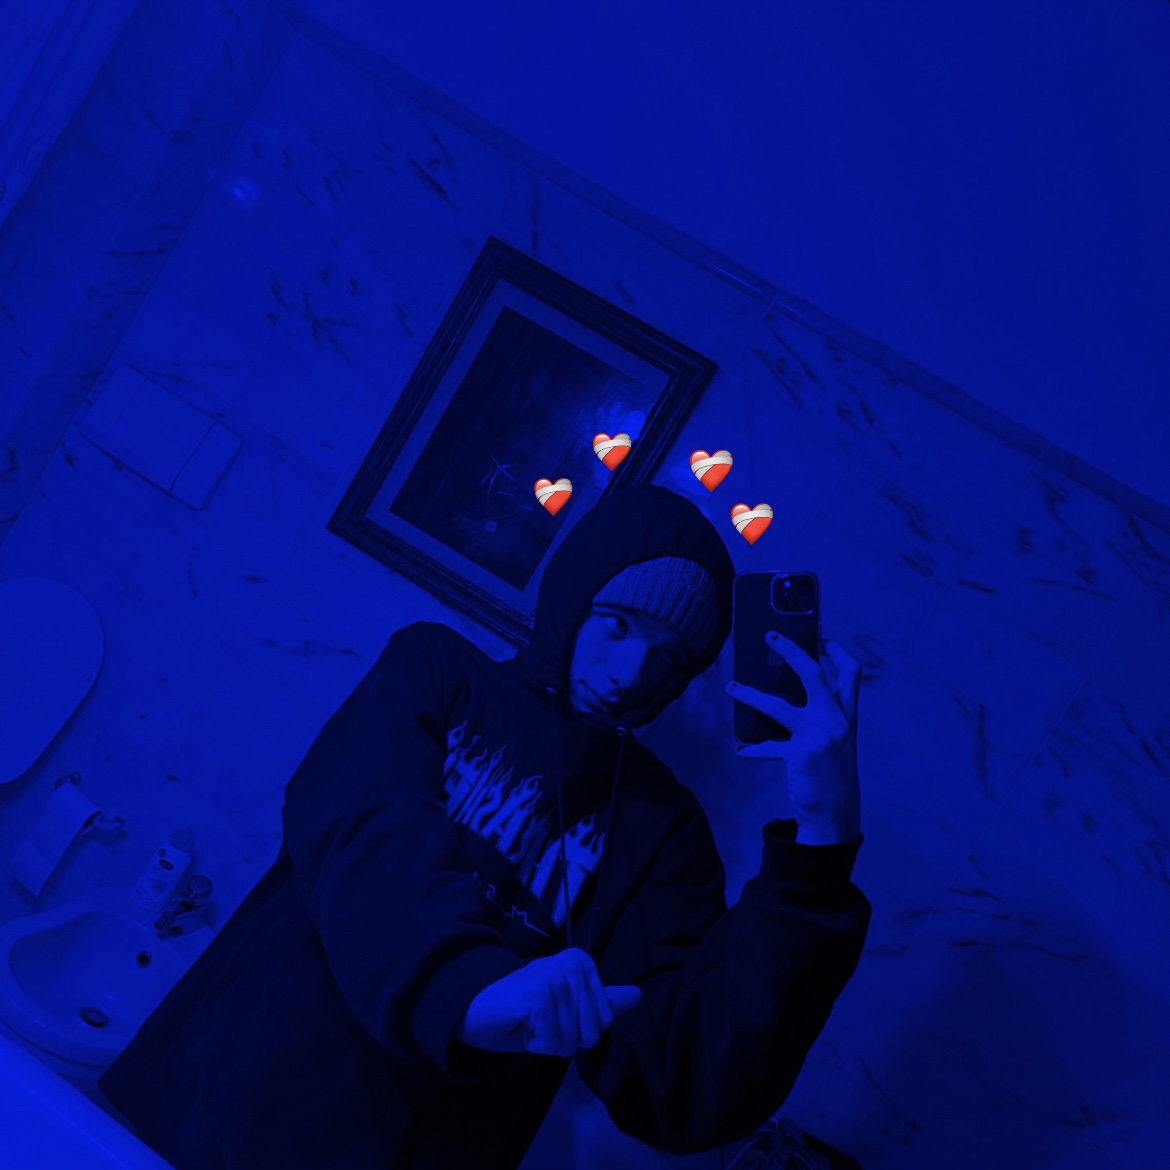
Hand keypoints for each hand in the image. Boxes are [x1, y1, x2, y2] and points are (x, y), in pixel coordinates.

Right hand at [455, 947, 641, 1057]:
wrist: (475, 1005)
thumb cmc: (523, 1009)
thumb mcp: (567, 1006)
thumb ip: (602, 1001)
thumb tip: (638, 996)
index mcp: (582, 962)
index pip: (604, 1022)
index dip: (578, 1031)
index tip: (554, 1014)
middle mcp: (572, 964)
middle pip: (590, 1035)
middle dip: (563, 1040)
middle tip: (540, 1020)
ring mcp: (554, 977)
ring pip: (570, 1042)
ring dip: (547, 1042)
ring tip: (529, 1021)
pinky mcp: (537, 995)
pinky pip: (551, 1043)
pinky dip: (534, 1044)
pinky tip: (520, 1024)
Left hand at [726, 633, 862, 841]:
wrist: (836, 815)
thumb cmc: (832, 776)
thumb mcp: (835, 742)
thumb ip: (818, 719)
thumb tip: (782, 696)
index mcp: (847, 716)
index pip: (851, 675)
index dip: (839, 653)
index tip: (825, 639)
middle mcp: (835, 721)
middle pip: (813, 674)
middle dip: (790, 651)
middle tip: (770, 636)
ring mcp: (818, 735)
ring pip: (777, 705)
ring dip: (750, 695)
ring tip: (731, 687)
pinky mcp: (800, 753)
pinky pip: (767, 746)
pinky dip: (752, 748)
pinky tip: (741, 750)